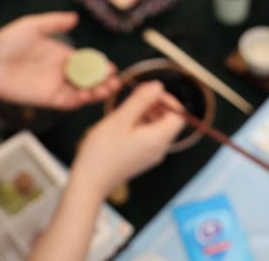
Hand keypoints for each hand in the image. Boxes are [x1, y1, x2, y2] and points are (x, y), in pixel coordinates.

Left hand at [0, 12, 119, 108]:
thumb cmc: (7, 42)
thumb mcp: (33, 26)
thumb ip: (54, 23)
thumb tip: (74, 18)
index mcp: (61, 54)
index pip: (86, 61)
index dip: (99, 64)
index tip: (111, 66)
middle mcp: (61, 71)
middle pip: (88, 78)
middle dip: (102, 80)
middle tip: (114, 79)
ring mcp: (55, 85)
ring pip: (82, 91)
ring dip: (97, 91)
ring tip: (109, 88)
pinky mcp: (48, 98)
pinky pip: (69, 101)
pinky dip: (82, 99)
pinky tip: (91, 95)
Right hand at [71, 81, 184, 197]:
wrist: (89, 182)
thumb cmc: (102, 152)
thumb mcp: (121, 119)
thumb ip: (141, 100)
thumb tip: (158, 86)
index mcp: (159, 139)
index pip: (179, 115)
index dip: (168, 100)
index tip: (150, 93)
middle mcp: (159, 149)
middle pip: (168, 121)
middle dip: (155, 105)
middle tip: (135, 98)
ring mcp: (150, 156)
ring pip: (157, 128)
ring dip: (146, 114)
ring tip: (125, 111)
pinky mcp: (140, 159)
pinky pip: (147, 137)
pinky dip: (139, 126)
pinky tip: (121, 124)